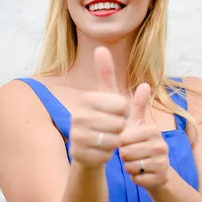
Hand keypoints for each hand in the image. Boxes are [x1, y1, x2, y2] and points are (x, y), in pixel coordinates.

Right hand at [68, 47, 129, 168]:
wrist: (89, 150)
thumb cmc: (103, 121)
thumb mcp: (108, 97)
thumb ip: (106, 74)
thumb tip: (100, 48)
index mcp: (86, 100)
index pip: (122, 104)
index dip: (125, 112)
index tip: (116, 114)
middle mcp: (77, 115)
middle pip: (119, 122)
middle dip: (121, 128)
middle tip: (113, 129)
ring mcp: (76, 135)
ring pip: (114, 139)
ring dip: (117, 141)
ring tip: (108, 139)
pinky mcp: (79, 154)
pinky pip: (107, 154)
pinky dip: (109, 153)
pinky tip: (102, 151)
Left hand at [119, 83, 169, 188]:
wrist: (157, 171)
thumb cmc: (142, 144)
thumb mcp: (138, 124)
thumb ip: (138, 105)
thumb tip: (144, 83)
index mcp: (153, 130)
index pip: (124, 138)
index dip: (121, 143)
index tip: (128, 143)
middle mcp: (161, 145)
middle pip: (126, 153)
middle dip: (124, 156)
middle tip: (132, 154)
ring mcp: (163, 162)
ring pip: (131, 166)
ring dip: (129, 167)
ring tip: (136, 162)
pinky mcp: (161, 177)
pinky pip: (137, 179)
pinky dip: (136, 178)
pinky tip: (141, 173)